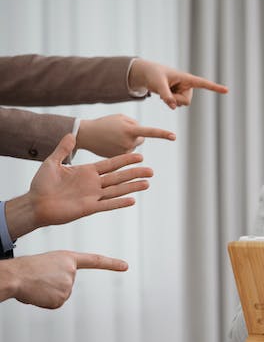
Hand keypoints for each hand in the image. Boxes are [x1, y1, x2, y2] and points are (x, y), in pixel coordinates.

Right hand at [2, 251, 127, 308]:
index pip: (95, 260)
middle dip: (54, 285)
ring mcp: (69, 285)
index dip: (111, 263)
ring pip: (61, 294)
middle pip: (68, 284)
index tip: (125, 266)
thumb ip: (60, 273)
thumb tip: (61, 290)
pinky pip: (55, 303)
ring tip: (37, 284)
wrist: (16, 276)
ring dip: (48, 293)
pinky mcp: (61, 299)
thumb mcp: (48, 264)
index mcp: (69, 258)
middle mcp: (72, 271)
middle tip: (40, 279)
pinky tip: (37, 293)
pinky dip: (45, 301)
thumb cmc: (27, 269)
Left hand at [5, 134, 152, 239]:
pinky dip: (119, 203)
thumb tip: (71, 134)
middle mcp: (93, 184)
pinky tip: (132, 200)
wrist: (35, 204)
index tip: (140, 155)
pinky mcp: (89, 208)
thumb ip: (63, 150)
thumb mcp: (52, 162)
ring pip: (117, 190)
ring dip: (132, 187)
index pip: (111, 164)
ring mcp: (92, 196)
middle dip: (135, 173)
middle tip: (151, 170)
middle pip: (119, 177)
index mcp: (86, 172)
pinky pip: (107, 205)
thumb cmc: (41, 184)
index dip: (125, 160)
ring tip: (147, 183)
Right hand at [77, 114, 175, 157]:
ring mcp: (124, 152)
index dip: (162, 134)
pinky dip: (122, 147)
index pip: (149, 132)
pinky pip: (128, 152)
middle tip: (120, 131)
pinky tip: (111, 144)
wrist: (86, 134)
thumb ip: (135, 123)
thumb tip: (144, 135)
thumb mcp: (120, 118)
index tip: (174, 136)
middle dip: (135, 135)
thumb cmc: (105, 123)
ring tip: (112, 137)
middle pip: (141, 138)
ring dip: (128, 141)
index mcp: (129, 130)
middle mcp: (129, 142)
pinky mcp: (120, 158)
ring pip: (134, 145)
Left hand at [128, 58, 228, 109]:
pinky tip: (164, 94)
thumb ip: (165, 95)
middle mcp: (187, 85)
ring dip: (170, 101)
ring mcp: (183, 91)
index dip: (214, 87)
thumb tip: (172, 106)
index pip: (203, 83)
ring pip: (181, 104)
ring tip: (164, 89)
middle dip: (175, 100)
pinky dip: (168, 102)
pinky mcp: (179, 96)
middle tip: (164, 91)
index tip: (227, 90)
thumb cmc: (153, 75)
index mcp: (186, 78)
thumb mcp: (157, 84)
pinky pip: (176, 105)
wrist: (147, 74)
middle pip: (186, 101)